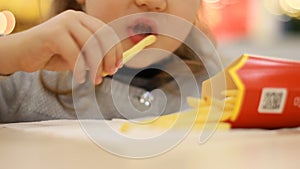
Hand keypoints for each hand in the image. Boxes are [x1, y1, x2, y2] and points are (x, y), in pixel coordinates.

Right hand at [3, 10, 122, 84]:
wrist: (21, 53)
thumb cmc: (52, 55)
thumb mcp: (78, 55)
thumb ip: (93, 56)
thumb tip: (113, 66)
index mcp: (83, 20)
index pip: (107, 32)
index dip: (115, 50)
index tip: (118, 65)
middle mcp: (75, 17)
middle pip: (102, 37)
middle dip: (108, 58)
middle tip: (109, 74)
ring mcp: (64, 22)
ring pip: (90, 45)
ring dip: (96, 66)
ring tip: (95, 80)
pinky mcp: (53, 32)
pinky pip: (74, 53)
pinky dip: (79, 69)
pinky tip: (79, 79)